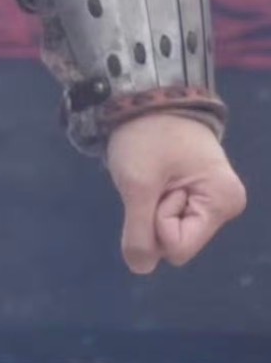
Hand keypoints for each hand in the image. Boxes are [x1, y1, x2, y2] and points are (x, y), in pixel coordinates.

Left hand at [106, 109, 246, 275]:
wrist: (148, 94)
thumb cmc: (147, 133)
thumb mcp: (137, 182)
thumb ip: (139, 231)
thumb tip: (141, 268)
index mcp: (223, 202)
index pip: (177, 248)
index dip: (156, 221)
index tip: (158, 184)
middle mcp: (225, 206)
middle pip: (176, 241)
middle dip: (155, 214)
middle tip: (155, 176)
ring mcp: (211, 201)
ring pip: (170, 230)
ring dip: (152, 206)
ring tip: (157, 172)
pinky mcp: (197, 194)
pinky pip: (169, 216)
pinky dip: (155, 200)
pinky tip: (159, 175)